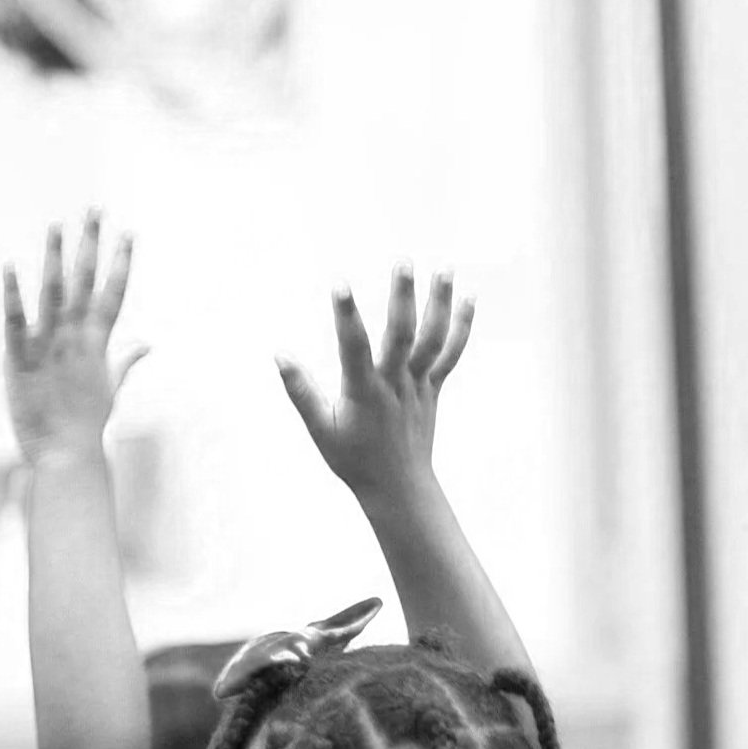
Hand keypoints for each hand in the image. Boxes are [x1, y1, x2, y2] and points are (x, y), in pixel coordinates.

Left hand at [2, 212, 144, 464]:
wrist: (66, 458)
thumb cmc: (86, 426)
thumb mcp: (110, 388)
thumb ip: (126, 361)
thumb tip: (148, 345)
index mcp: (97, 344)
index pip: (113, 294)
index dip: (121, 263)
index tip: (129, 233)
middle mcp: (76, 339)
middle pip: (86, 284)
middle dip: (91, 246)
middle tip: (94, 210)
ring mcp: (49, 348)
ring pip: (53, 295)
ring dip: (55, 259)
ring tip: (57, 225)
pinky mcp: (20, 361)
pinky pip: (16, 323)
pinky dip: (13, 296)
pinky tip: (10, 267)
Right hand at [278, 268, 474, 504]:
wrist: (398, 487)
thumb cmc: (353, 459)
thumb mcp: (320, 430)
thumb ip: (301, 392)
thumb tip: (279, 355)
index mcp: (364, 391)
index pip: (353, 347)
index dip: (346, 315)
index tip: (339, 283)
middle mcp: (395, 383)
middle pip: (402, 335)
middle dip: (402, 297)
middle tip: (402, 261)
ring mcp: (419, 384)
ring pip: (433, 340)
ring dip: (439, 303)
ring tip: (444, 268)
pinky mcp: (433, 388)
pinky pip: (450, 354)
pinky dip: (461, 326)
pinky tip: (468, 297)